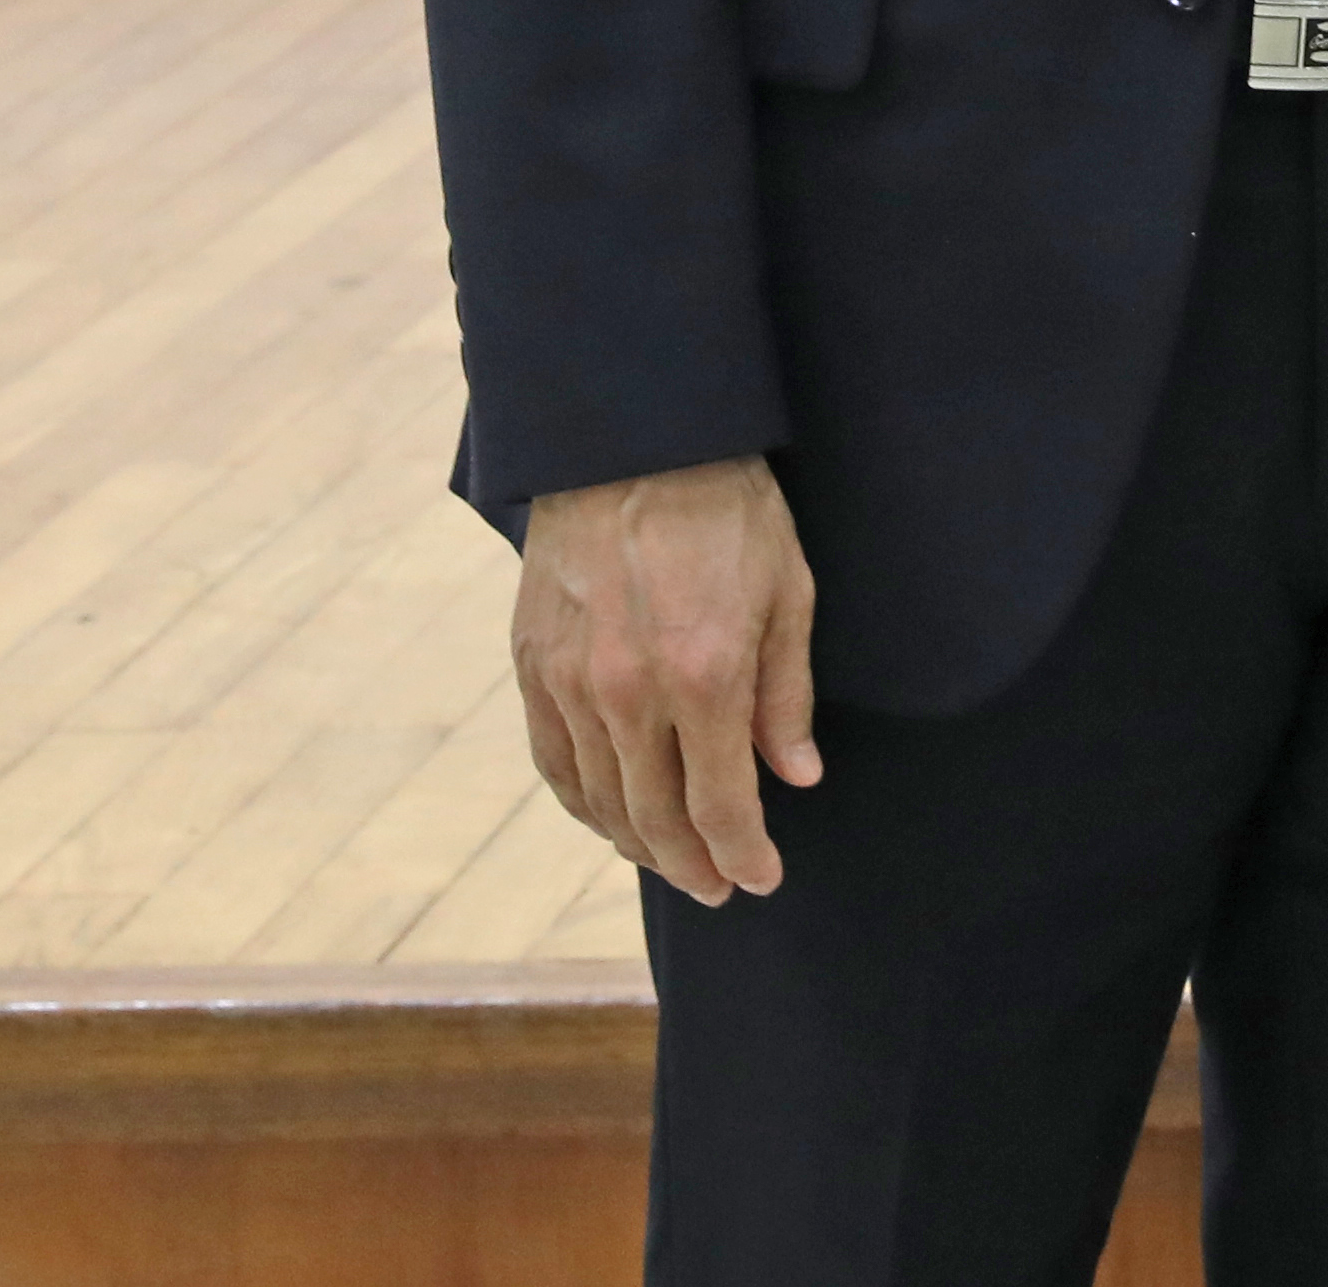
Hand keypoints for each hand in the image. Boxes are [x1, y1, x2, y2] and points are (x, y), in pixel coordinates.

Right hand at [512, 455, 820, 903]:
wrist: (632, 439)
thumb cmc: (729, 508)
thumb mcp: (790, 591)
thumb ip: (787, 695)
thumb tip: (797, 777)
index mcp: (703, 675)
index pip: (722, 804)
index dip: (744, 853)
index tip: (763, 879)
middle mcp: (628, 692)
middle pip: (655, 818)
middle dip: (694, 865)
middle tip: (721, 887)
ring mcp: (569, 681)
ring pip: (600, 800)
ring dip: (638, 845)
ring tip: (673, 861)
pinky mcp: (531, 664)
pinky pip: (553, 761)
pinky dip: (583, 803)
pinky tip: (609, 816)